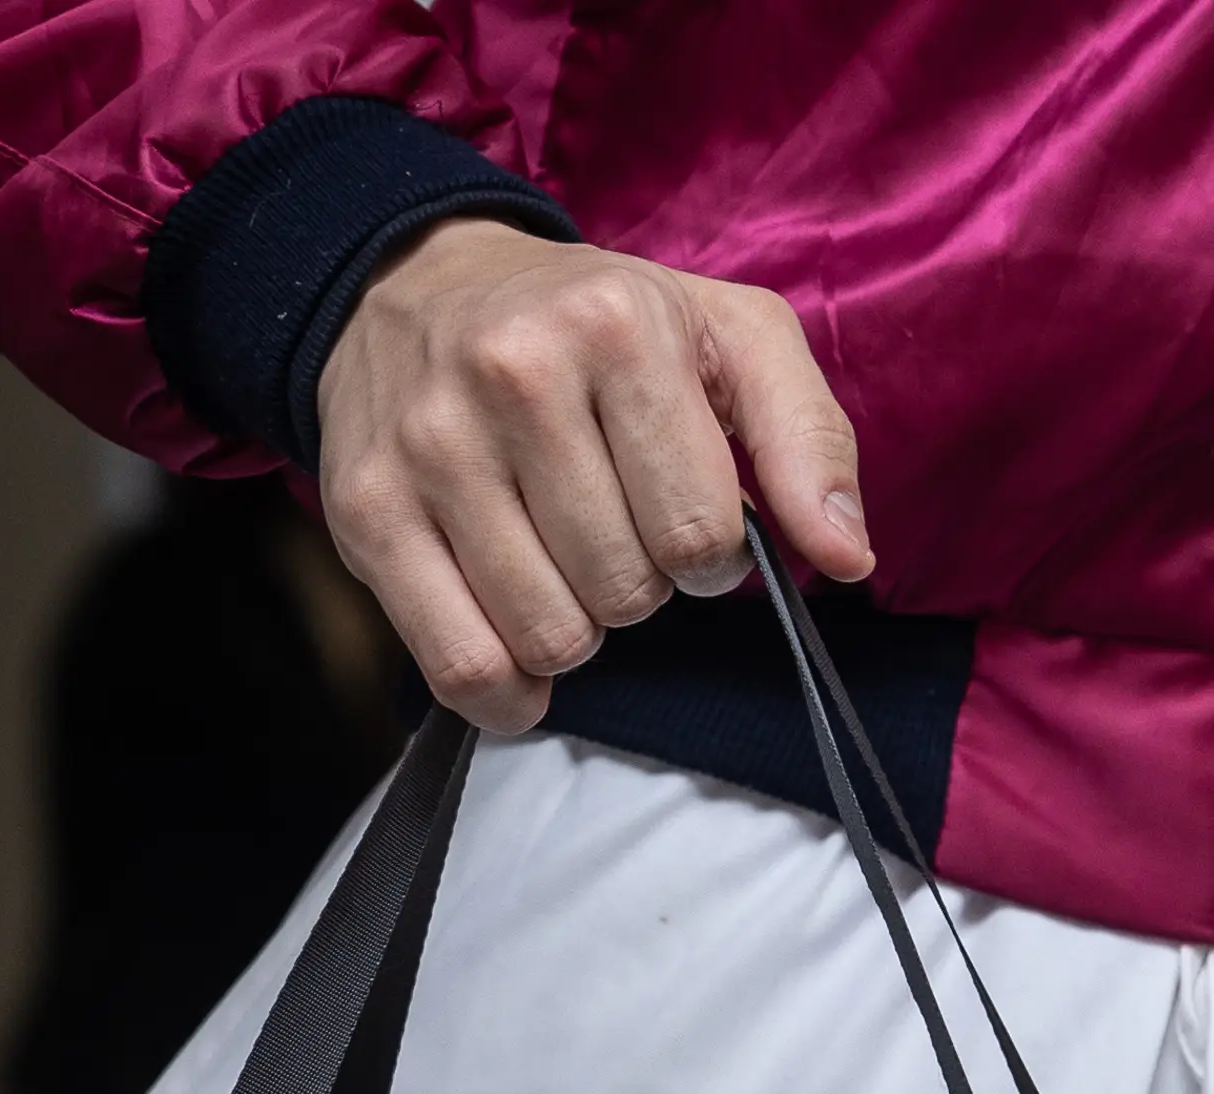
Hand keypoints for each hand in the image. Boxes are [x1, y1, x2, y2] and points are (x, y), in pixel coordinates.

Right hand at [310, 217, 870, 734]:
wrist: (416, 282)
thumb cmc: (596, 324)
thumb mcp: (728, 339)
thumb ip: (808, 441)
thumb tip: (846, 559)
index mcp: (617, 324)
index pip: (700, 534)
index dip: (710, 554)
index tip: (683, 517)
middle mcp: (514, 372)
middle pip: (626, 592)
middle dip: (639, 585)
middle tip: (611, 528)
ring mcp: (430, 444)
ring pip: (550, 635)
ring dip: (575, 627)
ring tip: (559, 558)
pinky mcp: (367, 511)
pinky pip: (462, 666)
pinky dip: (507, 690)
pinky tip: (518, 645)